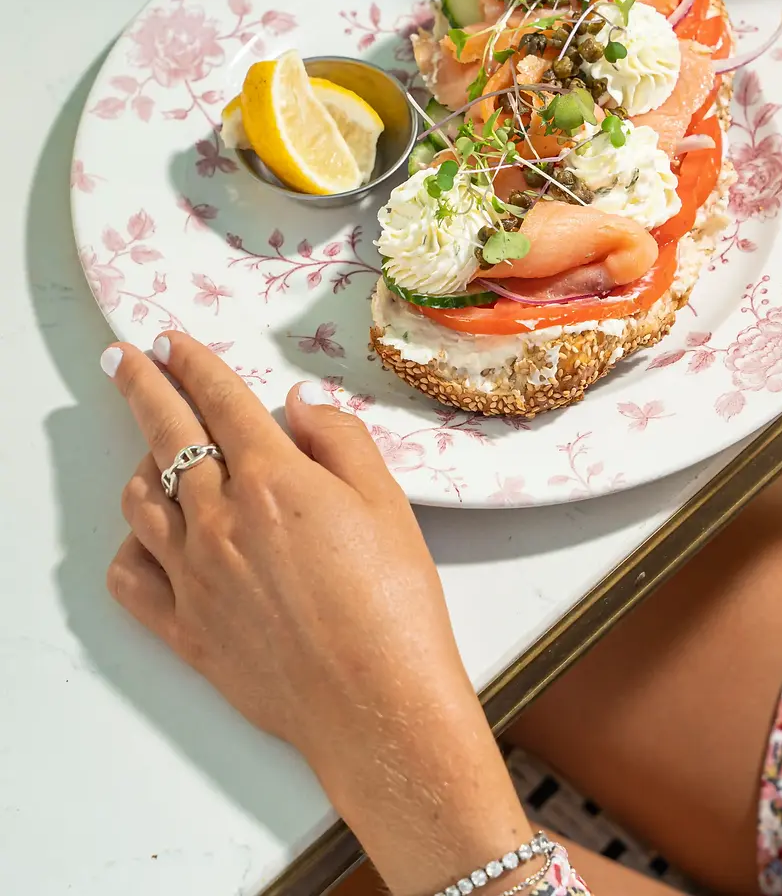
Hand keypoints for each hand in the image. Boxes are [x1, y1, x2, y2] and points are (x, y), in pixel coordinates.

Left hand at [103, 334, 530, 895]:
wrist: (377, 704)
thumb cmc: (395, 600)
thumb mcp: (387, 500)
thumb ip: (339, 439)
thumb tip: (298, 404)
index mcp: (273, 479)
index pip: (220, 400)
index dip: (192, 362)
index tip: (171, 341)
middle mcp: (220, 519)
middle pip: (165, 433)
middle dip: (141, 385)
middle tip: (122, 358)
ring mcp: (194, 576)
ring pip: (140, 501)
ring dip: (140, 461)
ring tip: (153, 448)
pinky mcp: (184, 629)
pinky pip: (132, 576)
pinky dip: (133, 543)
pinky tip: (151, 533)